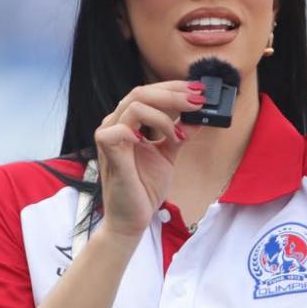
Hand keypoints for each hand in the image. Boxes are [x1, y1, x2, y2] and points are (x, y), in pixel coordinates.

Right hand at [93, 80, 204, 240]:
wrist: (132, 218)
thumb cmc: (144, 187)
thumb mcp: (168, 155)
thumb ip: (179, 134)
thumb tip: (198, 118)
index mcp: (128, 122)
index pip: (148, 93)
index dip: (174, 89)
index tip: (199, 92)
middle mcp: (116, 124)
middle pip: (141, 93)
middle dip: (173, 95)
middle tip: (197, 101)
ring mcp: (110, 137)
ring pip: (134, 106)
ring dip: (163, 115)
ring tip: (180, 135)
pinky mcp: (107, 153)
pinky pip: (117, 131)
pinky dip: (141, 131)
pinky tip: (158, 141)